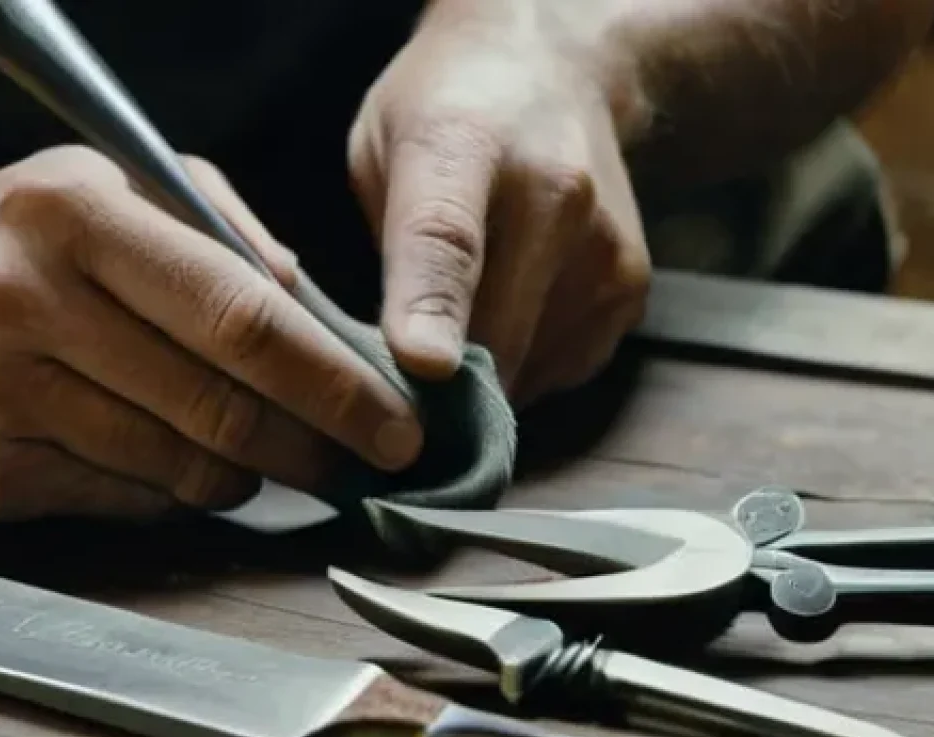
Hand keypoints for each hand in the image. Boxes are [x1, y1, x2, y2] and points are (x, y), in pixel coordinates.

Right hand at [0, 146, 421, 521]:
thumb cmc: (7, 258)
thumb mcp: (100, 199)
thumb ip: (212, 231)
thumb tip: (308, 302)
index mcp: (76, 212)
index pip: (246, 315)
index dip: (336, 382)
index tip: (396, 425)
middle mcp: (25, 294)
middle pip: (222, 404)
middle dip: (313, 446)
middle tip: (357, 462)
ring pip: (179, 467)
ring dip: (242, 476)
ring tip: (257, 461)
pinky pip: (126, 502)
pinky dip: (171, 497)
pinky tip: (170, 472)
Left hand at [349, 0, 650, 407]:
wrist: (561, 69)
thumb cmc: (447, 116)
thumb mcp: (382, 149)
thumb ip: (389, 252)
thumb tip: (405, 364)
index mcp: (462, 146)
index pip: (446, 239)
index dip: (430, 310)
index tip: (423, 366)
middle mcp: (554, 195)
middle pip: (497, 335)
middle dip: (445, 390)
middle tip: (409, 390)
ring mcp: (604, 249)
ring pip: (526, 369)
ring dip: (486, 376)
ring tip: (467, 315)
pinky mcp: (631, 291)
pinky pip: (559, 370)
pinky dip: (524, 365)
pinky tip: (512, 309)